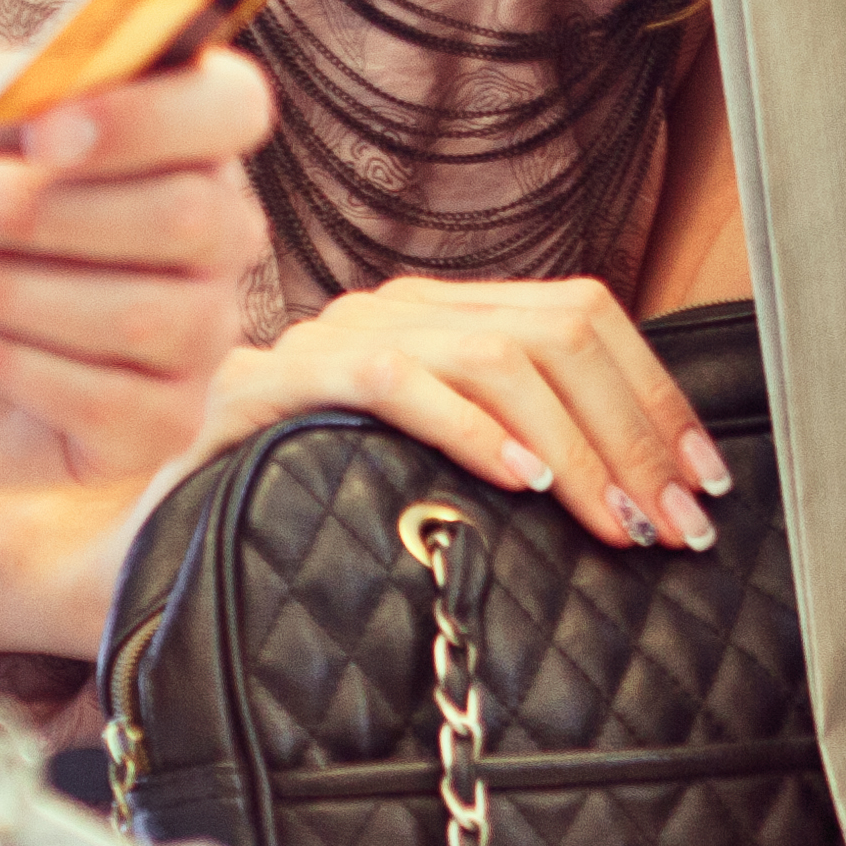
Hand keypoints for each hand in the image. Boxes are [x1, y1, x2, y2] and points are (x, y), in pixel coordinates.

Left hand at [0, 46, 272, 490]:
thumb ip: (7, 83)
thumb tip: (62, 92)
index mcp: (178, 133)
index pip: (230, 108)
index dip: (148, 120)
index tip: (45, 133)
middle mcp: (211, 232)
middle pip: (190, 216)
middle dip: (42, 210)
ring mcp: (194, 335)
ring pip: (145, 315)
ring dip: (8, 289)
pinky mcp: (156, 427)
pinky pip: (118, 404)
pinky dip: (17, 365)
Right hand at [192, 276, 730, 556]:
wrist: (144, 536)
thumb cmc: (293, 511)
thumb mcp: (421, 472)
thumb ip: (506, 454)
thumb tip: (637, 495)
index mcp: (439, 317)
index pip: (581, 314)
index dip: (655, 394)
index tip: (701, 482)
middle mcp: (397, 308)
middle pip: (558, 329)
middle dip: (635, 429)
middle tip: (675, 525)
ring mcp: (336, 337)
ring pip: (496, 352)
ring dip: (578, 443)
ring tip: (617, 520)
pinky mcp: (278, 385)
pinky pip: (393, 382)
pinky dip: (470, 428)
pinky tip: (520, 481)